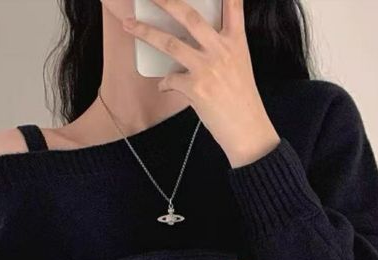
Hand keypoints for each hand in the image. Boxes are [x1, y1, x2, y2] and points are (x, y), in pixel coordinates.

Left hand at [122, 0, 280, 167]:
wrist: (248, 129)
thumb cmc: (243, 101)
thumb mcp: (239, 65)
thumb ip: (221, 49)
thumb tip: (195, 45)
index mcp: (236, 42)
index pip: (232, 6)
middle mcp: (221, 50)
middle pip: (189, 16)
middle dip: (166, 1)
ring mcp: (207, 68)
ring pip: (170, 43)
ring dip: (146, 32)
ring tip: (130, 26)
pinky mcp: (196, 88)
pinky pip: (170, 79)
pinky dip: (164, 83)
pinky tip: (164, 85)